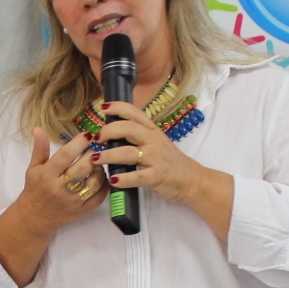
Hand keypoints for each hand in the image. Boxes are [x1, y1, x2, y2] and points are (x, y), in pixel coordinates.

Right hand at [15, 128, 105, 231]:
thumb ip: (40, 149)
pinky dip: (104, 185)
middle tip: (97, 148)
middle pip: (83, 167)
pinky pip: (99, 197)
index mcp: (46, 175)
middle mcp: (59, 188)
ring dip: (100, 170)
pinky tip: (102, 178)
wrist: (35, 218)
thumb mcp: (33, 168)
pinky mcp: (82, 211)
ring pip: (94, 182)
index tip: (88, 135)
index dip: (79, 143)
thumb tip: (38, 128)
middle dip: (93, 155)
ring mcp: (72, 201)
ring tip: (98, 163)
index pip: (66, 155)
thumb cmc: (35, 189)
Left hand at [94, 101, 225, 207]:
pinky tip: (113, 180)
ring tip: (96, 158)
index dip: (119, 107)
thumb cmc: (169, 162)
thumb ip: (138, 137)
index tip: (104, 107)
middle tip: (97, 139)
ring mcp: (155, 158)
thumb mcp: (156, 143)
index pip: (134, 113)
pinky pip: (138, 176)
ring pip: (129, 153)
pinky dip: (124, 179)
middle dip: (109, 131)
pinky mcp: (157, 176)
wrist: (191, 180)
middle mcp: (153, 141)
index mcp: (152, 131)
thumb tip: (112, 132)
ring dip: (109, 155)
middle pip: (128, 129)